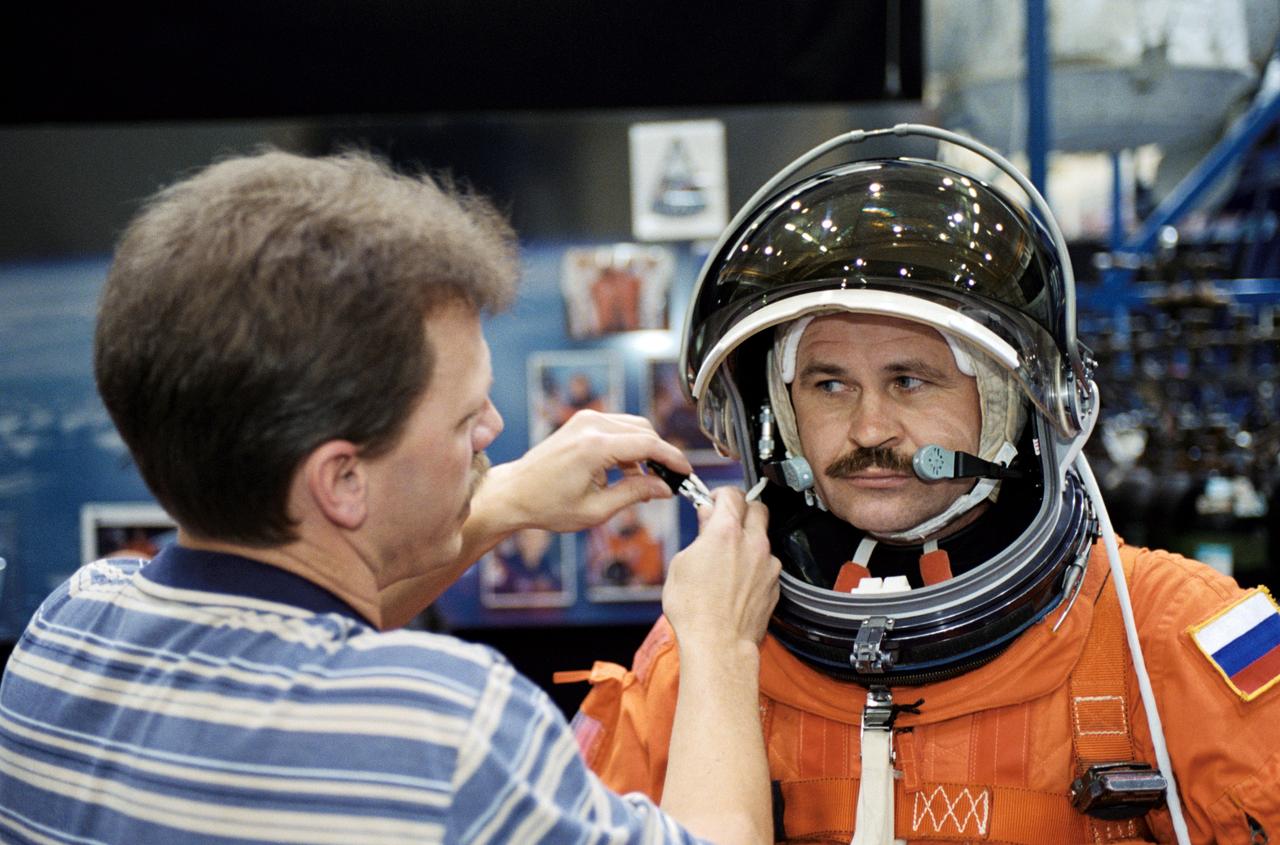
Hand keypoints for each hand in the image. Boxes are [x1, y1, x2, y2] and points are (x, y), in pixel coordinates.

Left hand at [480, 409, 690, 533]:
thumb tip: (665, 487)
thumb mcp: (596, 509)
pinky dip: (629, 447)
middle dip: (660, 455)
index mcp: (594, 446)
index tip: (686, 473)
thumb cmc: (547, 506)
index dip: (672, 458)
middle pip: (644, 430)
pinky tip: (627, 473)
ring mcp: (584, 420)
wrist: (514, 493)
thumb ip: (635, 494)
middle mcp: (590, 425)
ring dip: (645, 451)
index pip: (648, 443)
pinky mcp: (581, 422)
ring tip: (644, 484)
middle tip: (667, 483)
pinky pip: (618, 428)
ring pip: (633, 427)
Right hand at [662, 486, 779, 652]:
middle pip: (757, 507)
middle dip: (741, 509)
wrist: (718, 644)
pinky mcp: (774, 584)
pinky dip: (755, 564)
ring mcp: (768, 564)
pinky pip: (767, 564)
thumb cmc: (694, 610)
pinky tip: (737, 580)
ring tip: (728, 557)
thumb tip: (707, 519)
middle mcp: (753, 544)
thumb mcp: (681, 563)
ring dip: (749, 539)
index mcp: (726, 532)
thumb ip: (699, 534)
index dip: (719, 495)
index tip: (712, 502)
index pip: (731, 494)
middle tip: (725, 521)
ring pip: (764, 537)